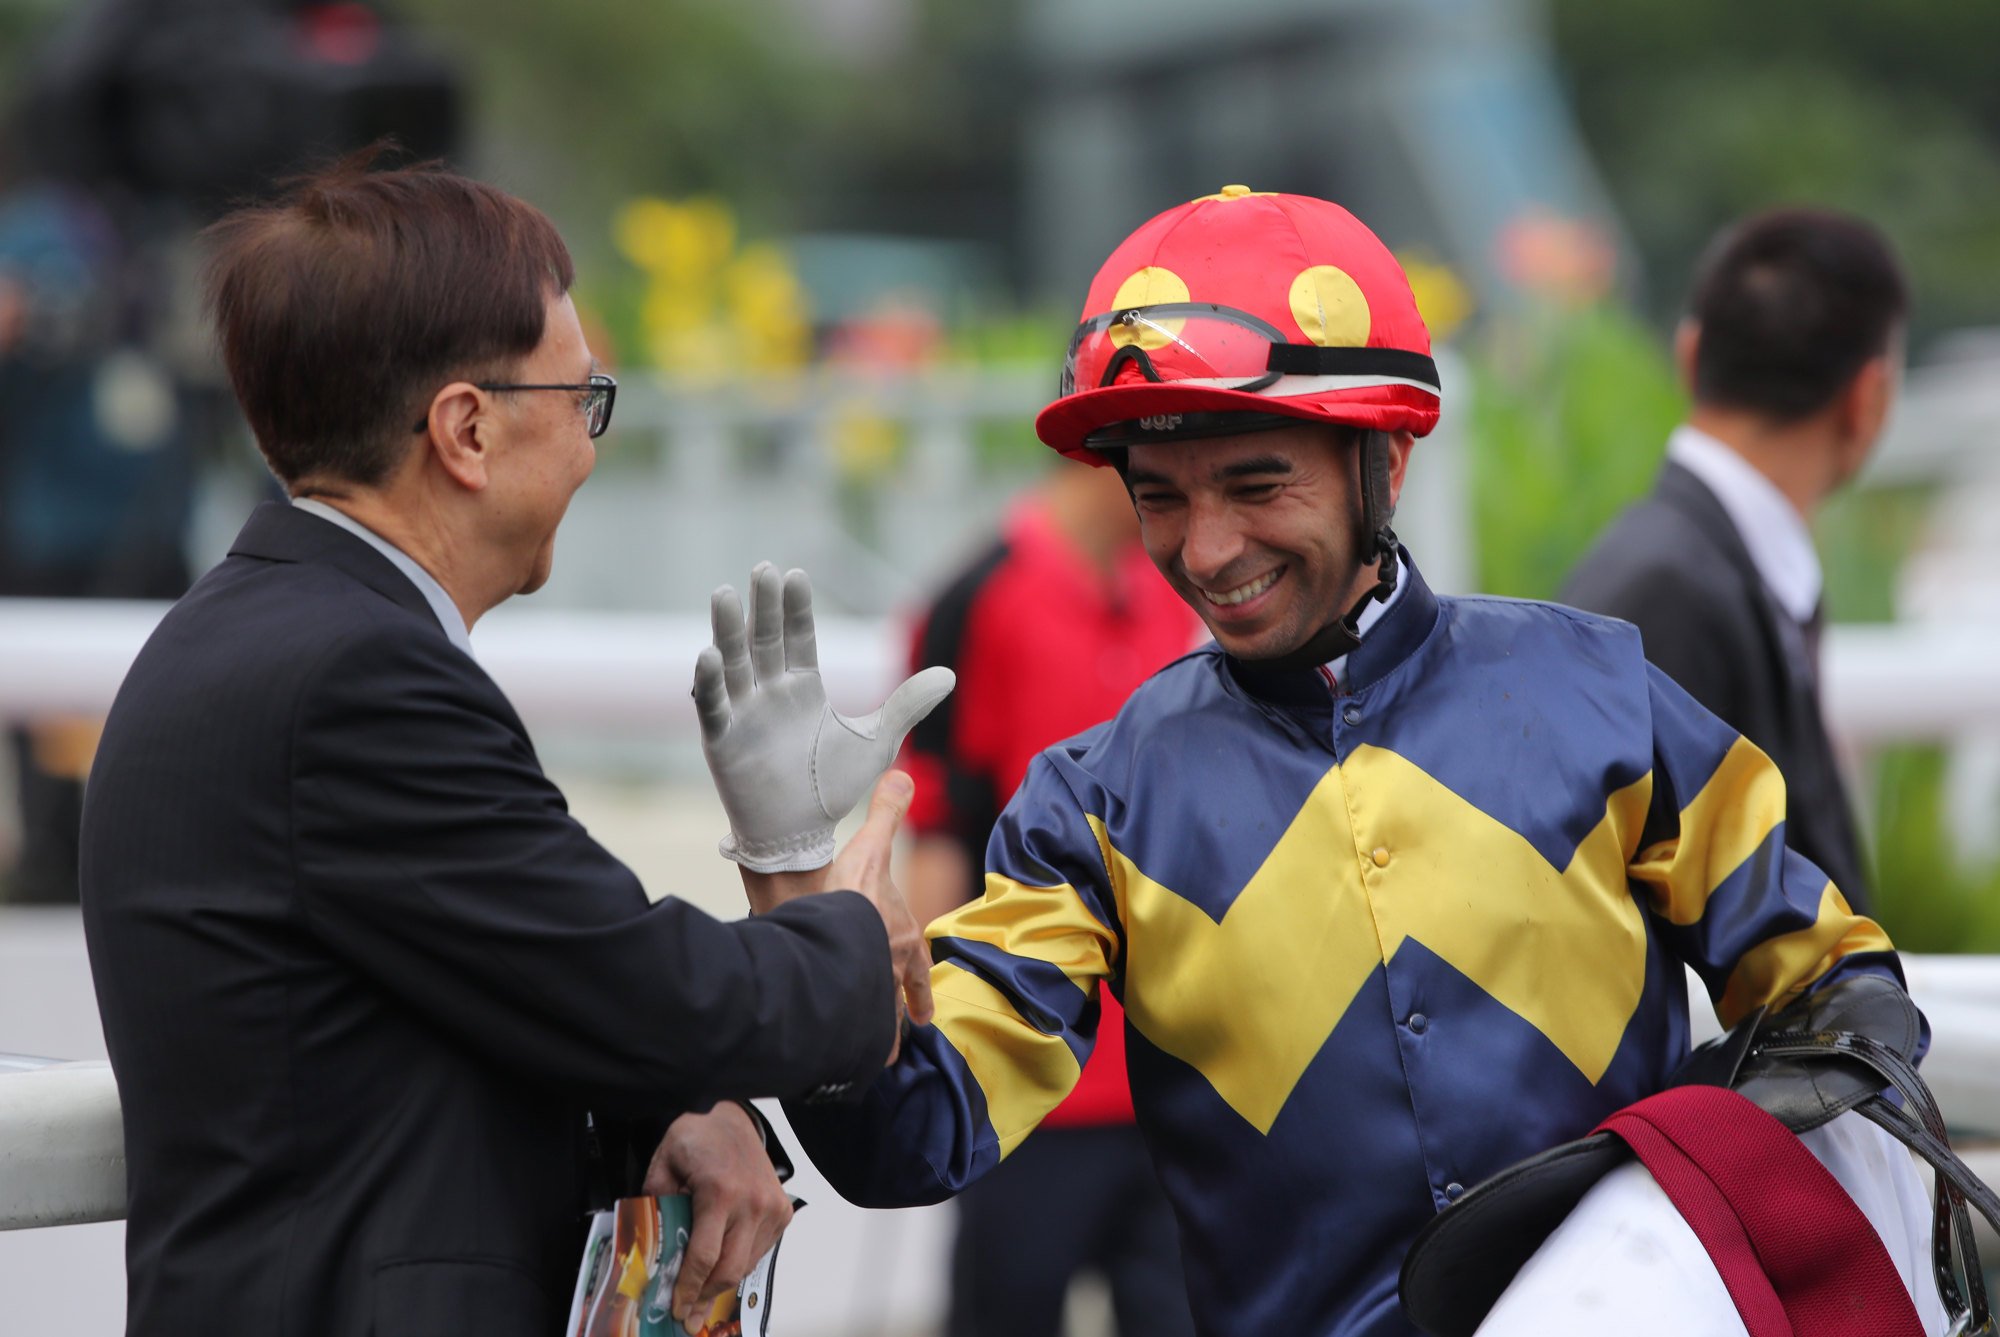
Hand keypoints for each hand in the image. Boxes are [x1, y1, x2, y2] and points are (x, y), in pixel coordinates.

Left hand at [643, 1103, 792, 1332]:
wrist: (731, 1116)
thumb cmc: (698, 1136)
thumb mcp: (663, 1164)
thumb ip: (656, 1204)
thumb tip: (653, 1245)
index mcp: (721, 1192)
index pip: (705, 1256)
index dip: (689, 1288)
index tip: (677, 1307)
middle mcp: (752, 1202)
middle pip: (730, 1269)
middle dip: (707, 1298)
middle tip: (690, 1317)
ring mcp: (772, 1207)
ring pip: (747, 1264)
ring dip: (723, 1283)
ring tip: (702, 1296)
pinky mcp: (783, 1210)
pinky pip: (760, 1250)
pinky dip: (741, 1262)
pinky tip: (723, 1264)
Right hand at [694, 562, 954, 872]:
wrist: (802, 833)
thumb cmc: (833, 787)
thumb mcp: (876, 741)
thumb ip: (907, 705)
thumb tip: (950, 675)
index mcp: (803, 687)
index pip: (798, 636)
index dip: (796, 608)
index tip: (795, 574)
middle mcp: (770, 692)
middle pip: (765, 640)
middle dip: (763, 606)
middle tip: (762, 570)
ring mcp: (744, 713)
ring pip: (733, 663)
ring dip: (727, 631)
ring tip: (723, 595)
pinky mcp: (722, 740)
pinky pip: (713, 705)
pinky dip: (709, 682)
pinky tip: (708, 655)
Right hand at [826, 770, 933, 1060]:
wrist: (834, 937)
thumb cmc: (856, 896)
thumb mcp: (870, 844)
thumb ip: (885, 811)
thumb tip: (902, 773)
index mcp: (900, 940)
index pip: (916, 969)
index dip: (919, 989)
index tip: (925, 1014)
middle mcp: (887, 973)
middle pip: (895, 1003)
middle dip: (895, 1017)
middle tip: (900, 1037)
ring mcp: (865, 998)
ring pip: (873, 1028)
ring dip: (871, 1040)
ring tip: (867, 1060)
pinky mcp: (841, 1017)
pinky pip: (845, 1043)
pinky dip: (842, 1055)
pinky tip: (835, 1067)